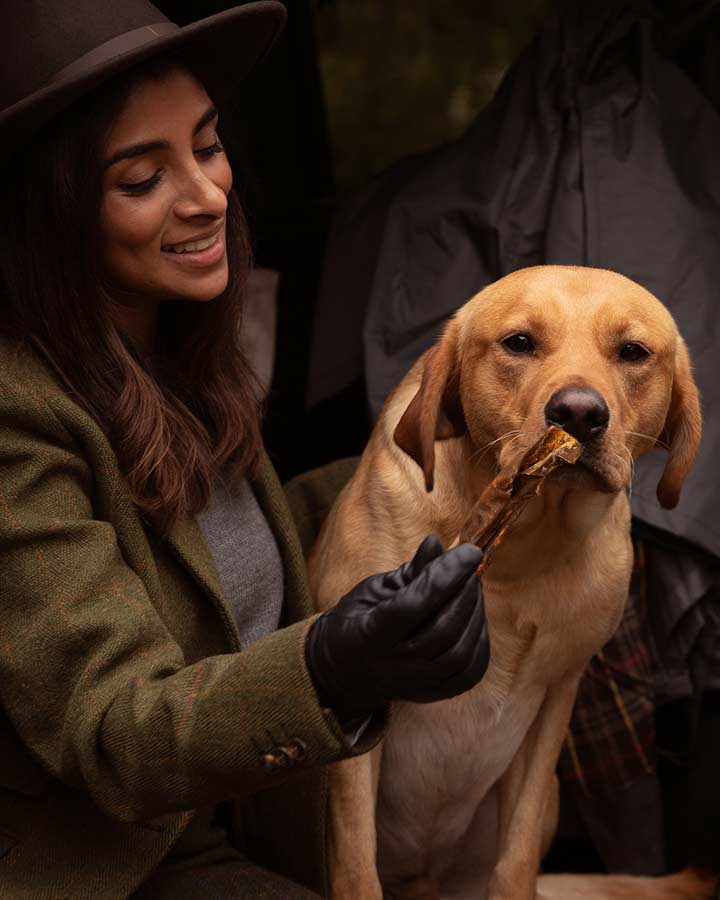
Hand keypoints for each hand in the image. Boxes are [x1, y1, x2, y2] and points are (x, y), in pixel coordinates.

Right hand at [305, 536, 489, 717]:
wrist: (342, 672)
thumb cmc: (356, 621)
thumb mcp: (372, 590)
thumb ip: (409, 572)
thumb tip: (436, 543)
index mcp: (371, 635)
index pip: (415, 604)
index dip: (446, 575)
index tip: (470, 551)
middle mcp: (394, 666)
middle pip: (443, 630)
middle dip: (465, 592)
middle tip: (471, 566)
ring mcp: (414, 685)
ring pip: (460, 654)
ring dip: (476, 614)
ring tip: (473, 587)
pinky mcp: (432, 695)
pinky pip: (469, 673)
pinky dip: (480, 641)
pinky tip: (476, 616)